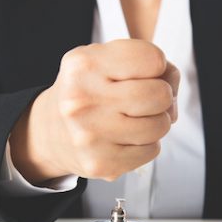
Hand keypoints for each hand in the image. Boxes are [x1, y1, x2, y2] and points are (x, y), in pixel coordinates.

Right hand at [10, 39, 179, 182]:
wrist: (48, 132)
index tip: (144, 73)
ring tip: (134, 119)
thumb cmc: (86, 92)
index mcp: (84, 65)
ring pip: (160, 125)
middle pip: (160, 94)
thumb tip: (172, 90)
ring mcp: (91, 134)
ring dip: (156, 122)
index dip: (158, 66)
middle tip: (145, 100)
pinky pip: (152, 151)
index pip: (153, 59)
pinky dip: (146, 144)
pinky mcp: (101, 163)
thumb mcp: (102, 61)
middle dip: (162, 97)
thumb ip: (144, 63)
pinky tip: (126, 138)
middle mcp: (83, 99)